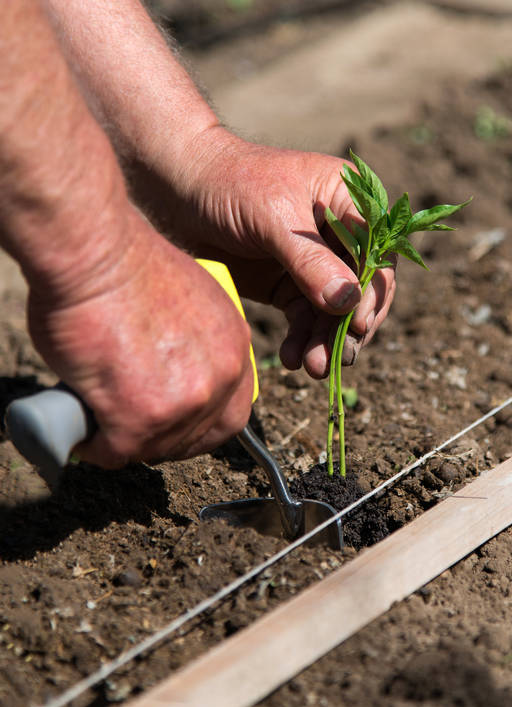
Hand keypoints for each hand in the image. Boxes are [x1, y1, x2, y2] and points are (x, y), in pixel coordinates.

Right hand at [27, 212, 253, 467]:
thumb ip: (194, 341)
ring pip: (156, 448)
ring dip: (127, 440)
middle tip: (133, 429)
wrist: (94, 254)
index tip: (174, 425)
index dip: (200, 424)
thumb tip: (168, 368)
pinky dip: (93, 445)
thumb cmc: (126, 264)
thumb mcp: (190, 300)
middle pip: (199, 438)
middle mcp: (219, 377)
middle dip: (165, 439)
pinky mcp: (141, 419)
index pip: (232, 410)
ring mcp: (184, 402)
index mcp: (234, 345)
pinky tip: (82, 430)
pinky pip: (115, 452)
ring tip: (101, 419)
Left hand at [159, 128, 396, 378]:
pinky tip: (292, 358)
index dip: (372, 290)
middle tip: (339, 358)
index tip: (358, 323)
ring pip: (334, 310)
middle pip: (361, 287)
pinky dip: (302, 340)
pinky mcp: (286, 284)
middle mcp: (338, 232)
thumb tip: (347, 303)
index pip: (377, 252)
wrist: (174, 188)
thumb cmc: (227, 182)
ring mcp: (313, 261)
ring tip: (312, 367)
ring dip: (326, 340)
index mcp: (348, 200)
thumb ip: (310, 261)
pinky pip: (305, 318)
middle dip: (350, 324)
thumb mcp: (272, 217)